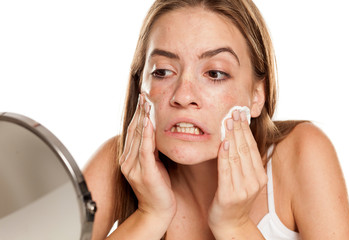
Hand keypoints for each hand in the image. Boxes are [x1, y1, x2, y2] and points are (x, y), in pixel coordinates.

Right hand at [120, 94, 175, 222]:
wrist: (158, 209)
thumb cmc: (158, 186)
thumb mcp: (153, 163)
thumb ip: (150, 148)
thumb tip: (153, 131)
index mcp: (129, 158)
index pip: (133, 131)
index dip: (138, 114)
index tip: (143, 99)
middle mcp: (128, 161)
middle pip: (134, 131)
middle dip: (140, 112)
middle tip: (145, 95)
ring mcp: (133, 167)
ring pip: (139, 137)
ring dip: (143, 118)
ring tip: (147, 103)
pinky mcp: (144, 173)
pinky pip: (145, 150)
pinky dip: (147, 135)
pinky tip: (149, 123)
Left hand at [208, 110, 266, 236]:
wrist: (231, 225)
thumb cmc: (235, 200)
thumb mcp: (245, 181)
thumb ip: (244, 163)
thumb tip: (239, 139)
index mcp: (259, 176)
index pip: (252, 148)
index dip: (246, 130)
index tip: (241, 115)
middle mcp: (253, 182)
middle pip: (245, 150)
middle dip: (239, 129)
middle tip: (234, 112)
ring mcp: (242, 189)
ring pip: (236, 157)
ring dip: (231, 137)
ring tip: (227, 122)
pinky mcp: (228, 195)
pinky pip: (225, 171)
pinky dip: (224, 156)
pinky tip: (222, 143)